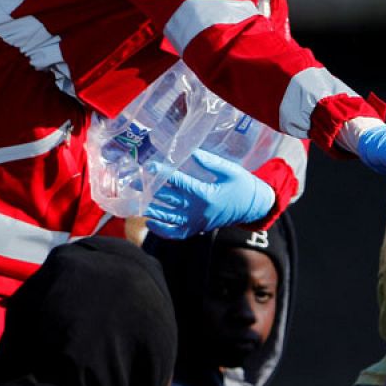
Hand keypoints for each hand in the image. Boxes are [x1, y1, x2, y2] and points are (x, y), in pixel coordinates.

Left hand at [143, 150, 274, 238]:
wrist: (254, 207)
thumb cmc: (243, 185)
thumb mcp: (229, 170)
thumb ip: (208, 161)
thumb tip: (188, 151)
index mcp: (206, 195)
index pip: (179, 183)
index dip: (163, 174)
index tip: (149, 166)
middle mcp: (198, 211)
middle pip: (167, 200)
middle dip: (148, 190)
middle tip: (131, 182)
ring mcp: (197, 222)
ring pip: (167, 218)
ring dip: (149, 209)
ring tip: (134, 201)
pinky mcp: (198, 228)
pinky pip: (176, 234)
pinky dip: (162, 231)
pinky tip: (150, 222)